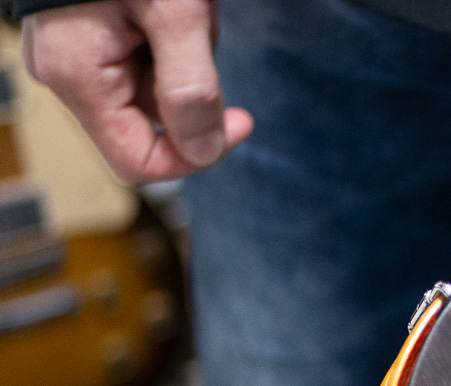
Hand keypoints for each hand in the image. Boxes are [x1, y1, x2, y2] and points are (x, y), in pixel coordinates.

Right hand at [21, 0, 253, 182]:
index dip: (196, 154)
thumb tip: (203, 151)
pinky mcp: (88, 37)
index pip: (139, 161)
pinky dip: (171, 41)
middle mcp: (66, 75)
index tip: (241, 120)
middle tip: (200, 31)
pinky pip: (144, 61)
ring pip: (153, 91)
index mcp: (78, 79)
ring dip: (185, 61)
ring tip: (186, 9)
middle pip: (150, 124)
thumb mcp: (176, 15)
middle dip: (192, 89)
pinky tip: (175, 7)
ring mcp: (75, 56)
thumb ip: (190, 89)